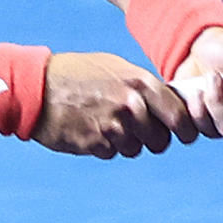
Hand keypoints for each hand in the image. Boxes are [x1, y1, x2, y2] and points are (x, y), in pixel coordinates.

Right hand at [30, 52, 198, 159]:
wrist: (37, 87)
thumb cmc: (78, 73)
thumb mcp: (116, 68)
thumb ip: (143, 86)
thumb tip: (169, 103)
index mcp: (140, 83)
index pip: (179, 116)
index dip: (185, 129)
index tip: (185, 135)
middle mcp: (131, 106)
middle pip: (161, 140)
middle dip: (153, 140)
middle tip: (141, 132)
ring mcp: (113, 127)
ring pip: (136, 149)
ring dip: (126, 143)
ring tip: (106, 124)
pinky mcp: (95, 144)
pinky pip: (112, 154)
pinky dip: (105, 147)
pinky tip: (91, 129)